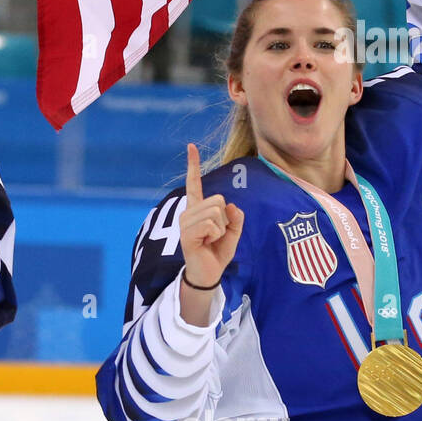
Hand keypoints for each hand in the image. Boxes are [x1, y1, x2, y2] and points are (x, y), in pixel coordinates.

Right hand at [179, 143, 243, 289]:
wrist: (207, 274)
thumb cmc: (217, 252)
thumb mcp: (233, 233)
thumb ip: (236, 218)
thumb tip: (231, 206)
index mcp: (197, 209)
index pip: (194, 183)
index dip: (193, 164)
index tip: (191, 146)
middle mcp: (188, 212)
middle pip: (218, 200)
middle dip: (225, 219)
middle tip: (215, 235)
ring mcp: (186, 223)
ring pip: (216, 212)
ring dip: (221, 229)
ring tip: (210, 240)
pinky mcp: (187, 234)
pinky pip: (212, 224)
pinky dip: (216, 235)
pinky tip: (206, 244)